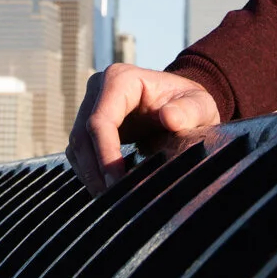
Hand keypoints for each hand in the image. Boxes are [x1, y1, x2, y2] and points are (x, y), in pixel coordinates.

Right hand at [66, 63, 222, 193]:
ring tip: (110, 198)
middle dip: (95, 168)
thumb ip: (189, 111)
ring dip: (89, 174)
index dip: (105, 152)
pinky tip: (107, 187)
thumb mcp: (199, 105)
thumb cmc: (189, 104)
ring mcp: (90, 105)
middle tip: (112, 198)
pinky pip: (79, 151)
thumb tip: (169, 118)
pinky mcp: (88, 124)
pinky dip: (89, 171)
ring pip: (77, 145)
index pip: (100, 119)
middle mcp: (98, 88)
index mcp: (121, 79)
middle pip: (83, 134)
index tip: (117, 181)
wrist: (180, 104)